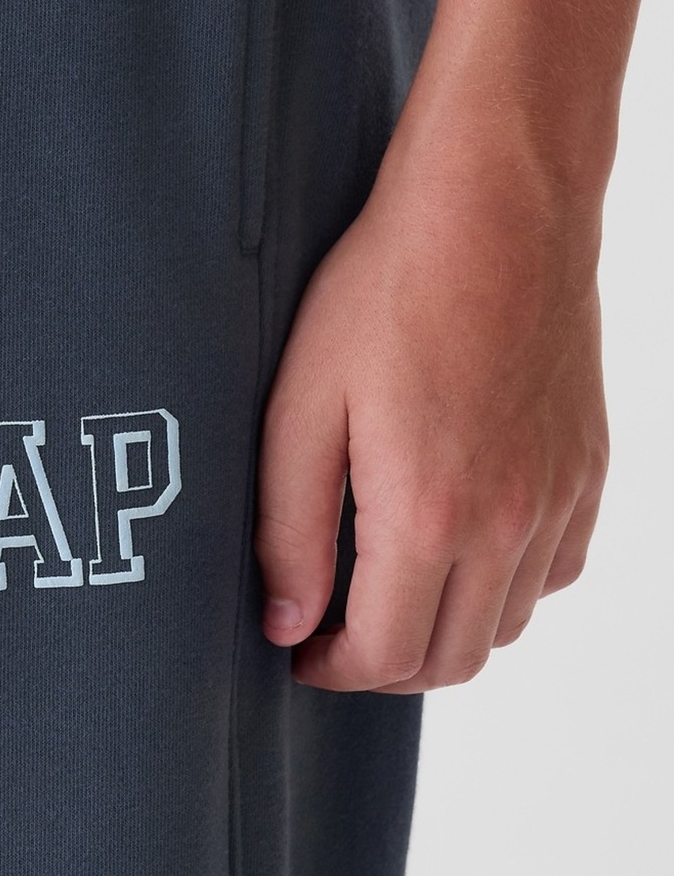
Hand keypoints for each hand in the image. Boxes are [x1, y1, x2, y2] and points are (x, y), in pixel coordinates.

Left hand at [255, 109, 608, 690]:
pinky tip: (460, 548)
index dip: (334, 669)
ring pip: (508, 623)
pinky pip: (555, 571)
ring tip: (387, 592)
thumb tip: (287, 623)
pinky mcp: (589, 467)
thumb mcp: (301, 405)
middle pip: (452, 659)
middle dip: (384, 665)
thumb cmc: (388, 288)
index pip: (388, 654)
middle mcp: (508, 522)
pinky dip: (506, 587)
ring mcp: (560, 496)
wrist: (496, 206)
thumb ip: (289, 528)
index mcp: (428, 513)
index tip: (299, 652)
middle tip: (334, 633)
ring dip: (444, 630)